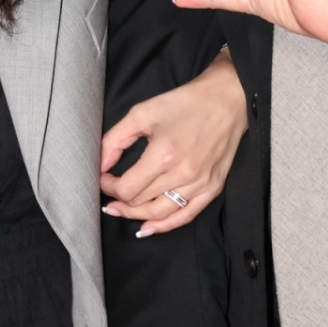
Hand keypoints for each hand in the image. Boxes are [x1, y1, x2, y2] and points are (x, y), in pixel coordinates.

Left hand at [100, 49, 246, 235]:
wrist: (227, 99)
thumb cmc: (184, 103)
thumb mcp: (142, 113)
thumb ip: (115, 139)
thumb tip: (100, 165)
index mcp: (163, 154)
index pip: (127, 188)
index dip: (109, 187)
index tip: (104, 178)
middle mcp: (183, 173)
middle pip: (141, 202)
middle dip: (120, 199)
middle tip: (110, 193)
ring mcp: (201, 184)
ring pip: (160, 213)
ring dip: (136, 215)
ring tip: (121, 210)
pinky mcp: (213, 187)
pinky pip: (186, 215)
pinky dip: (165, 225)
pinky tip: (148, 227)